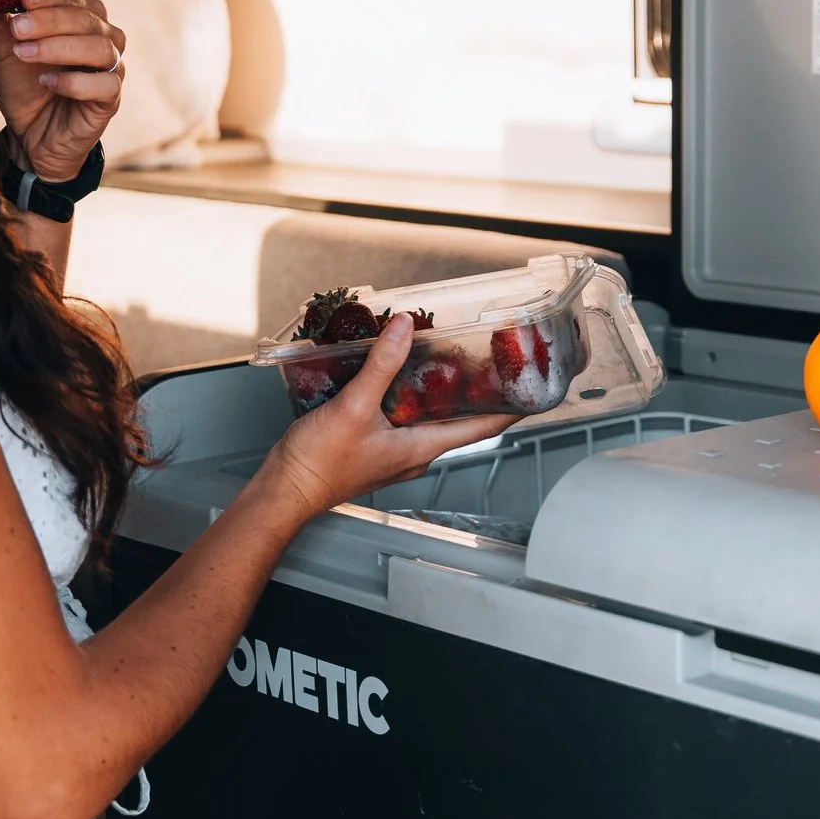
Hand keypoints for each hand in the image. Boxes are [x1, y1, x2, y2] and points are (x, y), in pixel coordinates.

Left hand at [0, 0, 125, 180]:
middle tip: (18, 27)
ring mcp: (112, 70)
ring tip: (25, 53)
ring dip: (60, 48)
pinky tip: (47, 82)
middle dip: (50, 21)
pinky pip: (105, 85)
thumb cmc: (25, 88)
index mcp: (84, 21)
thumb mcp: (7, 53)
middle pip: (87, 20)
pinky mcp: (111, 100)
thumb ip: (0, 25)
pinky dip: (75, 82)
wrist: (30, 136)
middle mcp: (105, 40)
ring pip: (99, 48)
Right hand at [257, 315, 515, 523]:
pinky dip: (407, 394)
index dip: (512, 409)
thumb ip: (381, 365)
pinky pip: (402, 416)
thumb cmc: (319, 464)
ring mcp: (394, 451)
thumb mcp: (354, 407)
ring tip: (448, 358)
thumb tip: (405, 329)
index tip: (535, 391)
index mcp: (422, 448)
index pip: (483, 428)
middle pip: (459, 419)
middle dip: (476, 390)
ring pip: (429, 417)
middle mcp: (415, 453)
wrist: (284, 489)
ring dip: (440, 390)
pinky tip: (395, 373)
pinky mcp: (374, 445)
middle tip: (491, 361)